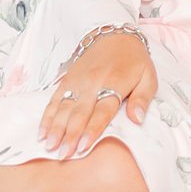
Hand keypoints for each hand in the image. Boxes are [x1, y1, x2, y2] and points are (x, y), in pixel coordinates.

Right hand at [41, 28, 154, 156]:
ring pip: (63, 108)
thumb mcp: (148, 76)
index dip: (92, 130)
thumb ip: (143, 99)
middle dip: (70, 135)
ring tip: (49, 146)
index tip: (83, 147)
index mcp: (115, 84)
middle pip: (79, 113)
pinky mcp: (67, 80)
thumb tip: (137, 120)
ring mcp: (77, 82)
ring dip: (55, 128)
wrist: (114, 36)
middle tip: (63, 155)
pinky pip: (54, 100)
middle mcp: (93, 83)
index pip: (102, 111)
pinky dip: (47, 116)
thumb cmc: (133, 61)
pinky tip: (42, 132)